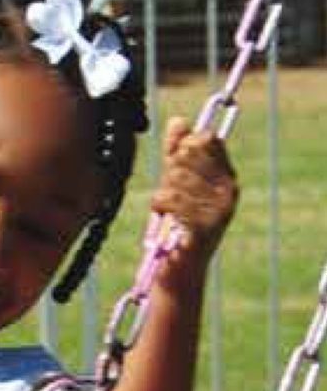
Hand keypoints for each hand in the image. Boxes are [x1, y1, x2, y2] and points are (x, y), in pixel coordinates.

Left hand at [146, 118, 237, 282]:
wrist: (178, 270)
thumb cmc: (176, 226)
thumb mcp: (176, 184)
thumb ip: (177, 152)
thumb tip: (179, 120)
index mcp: (226, 176)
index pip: (206, 138)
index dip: (182, 148)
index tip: (175, 169)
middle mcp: (230, 189)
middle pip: (189, 153)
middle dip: (170, 172)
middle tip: (170, 196)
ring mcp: (221, 207)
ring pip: (176, 175)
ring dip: (162, 193)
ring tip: (168, 212)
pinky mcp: (207, 224)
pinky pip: (171, 197)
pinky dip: (160, 207)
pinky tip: (165, 219)